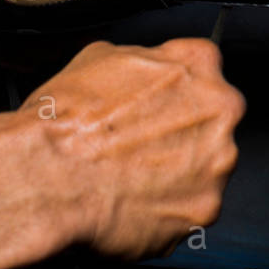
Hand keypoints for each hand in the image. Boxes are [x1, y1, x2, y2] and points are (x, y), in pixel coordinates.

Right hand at [26, 39, 245, 260]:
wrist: (46, 177)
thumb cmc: (66, 122)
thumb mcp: (99, 57)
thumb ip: (146, 60)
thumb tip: (147, 68)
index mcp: (199, 64)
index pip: (204, 71)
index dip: (174, 93)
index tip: (158, 108)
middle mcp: (221, 110)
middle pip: (211, 121)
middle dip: (181, 135)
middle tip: (140, 148)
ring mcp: (218, 162)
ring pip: (205, 167)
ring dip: (177, 174)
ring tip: (131, 179)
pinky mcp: (205, 208)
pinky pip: (190, 208)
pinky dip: (166, 210)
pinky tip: (133, 204)